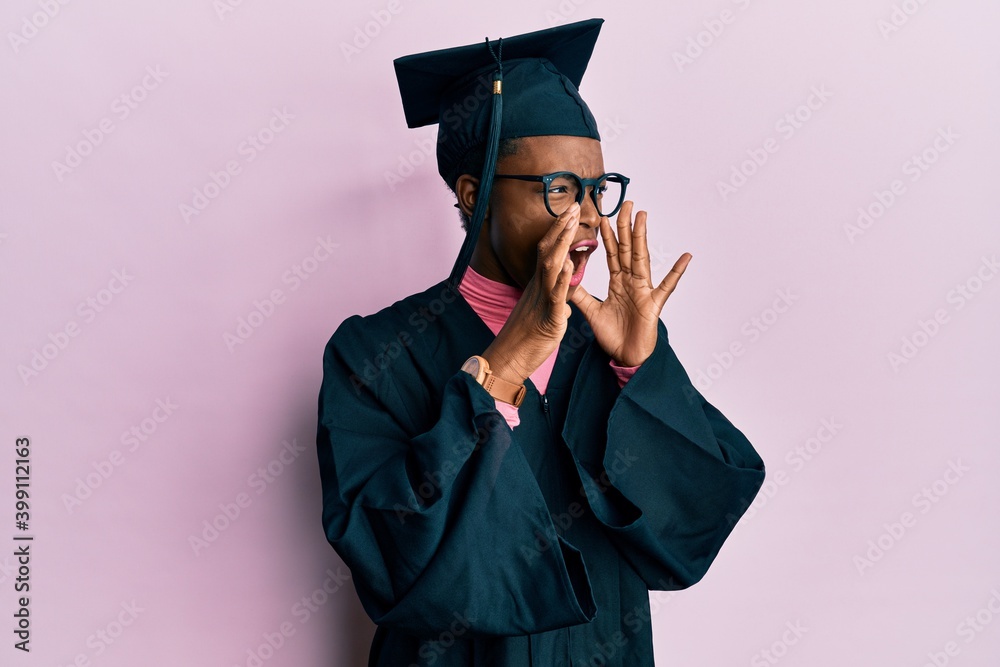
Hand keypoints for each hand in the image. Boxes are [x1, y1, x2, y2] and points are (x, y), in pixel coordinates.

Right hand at [481, 203, 582, 383]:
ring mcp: (542, 301)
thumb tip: (566, 298)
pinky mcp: (548, 318)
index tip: (570, 212)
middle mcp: (538, 288)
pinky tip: (568, 264)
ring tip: (571, 223)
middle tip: (574, 205)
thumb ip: (556, 301)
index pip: (549, 252)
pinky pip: (555, 296)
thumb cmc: (526, 339)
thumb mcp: (545, 314)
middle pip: (549, 251)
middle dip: (562, 227)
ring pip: (550, 267)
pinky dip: (561, 279)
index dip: (559, 231)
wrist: (510, 359)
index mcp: (539, 286)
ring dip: (561, 243)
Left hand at [569, 201, 690, 366]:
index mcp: (618, 282)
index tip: (602, 216)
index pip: (612, 254)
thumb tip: (564, 278)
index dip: (607, 235)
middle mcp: (631, 282)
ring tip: (643, 216)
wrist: (624, 358)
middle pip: (628, 249)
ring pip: (642, 259)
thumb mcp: (591, 312)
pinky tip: (685, 257)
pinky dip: (676, 272)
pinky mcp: (653, 305)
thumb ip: (580, 294)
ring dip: (642, 237)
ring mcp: (644, 291)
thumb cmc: (612, 335)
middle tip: (625, 203)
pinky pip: (666, 287)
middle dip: (625, 226)